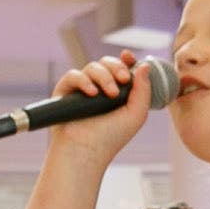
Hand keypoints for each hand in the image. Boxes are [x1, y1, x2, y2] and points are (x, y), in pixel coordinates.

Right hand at [42, 55, 160, 164]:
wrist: (86, 151)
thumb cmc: (111, 138)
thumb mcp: (136, 114)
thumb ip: (144, 89)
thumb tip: (144, 65)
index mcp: (117, 93)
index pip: (121, 68)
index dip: (125, 60)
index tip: (129, 57)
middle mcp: (99, 89)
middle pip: (107, 63)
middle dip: (117, 67)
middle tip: (123, 80)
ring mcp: (81, 89)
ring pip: (92, 67)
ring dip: (103, 77)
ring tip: (109, 94)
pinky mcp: (65, 92)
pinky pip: (73, 75)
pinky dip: (83, 80)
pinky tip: (91, 92)